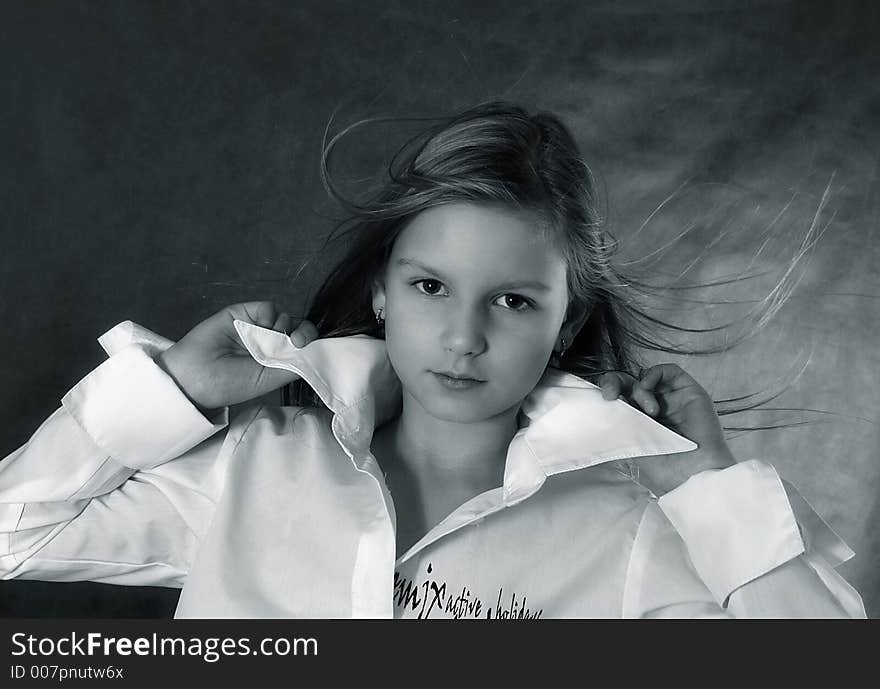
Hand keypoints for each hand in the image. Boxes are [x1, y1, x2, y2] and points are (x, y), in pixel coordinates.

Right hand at [155, 301, 318, 413]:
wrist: (198, 375)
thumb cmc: (231, 384)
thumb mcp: (269, 379)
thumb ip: (293, 364)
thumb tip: (315, 352)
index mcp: (277, 360)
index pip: (303, 347)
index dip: (311, 343)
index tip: (310, 348)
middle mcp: (269, 342)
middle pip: (298, 328)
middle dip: (305, 332)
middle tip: (297, 341)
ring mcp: (257, 327)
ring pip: (285, 317)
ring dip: (284, 326)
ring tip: (268, 341)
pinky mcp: (245, 313)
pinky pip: (268, 308)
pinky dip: (270, 315)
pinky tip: (261, 328)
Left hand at [598, 364, 735, 495]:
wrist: (693, 474)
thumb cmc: (664, 470)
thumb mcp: (628, 447)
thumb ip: (615, 427)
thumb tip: (599, 410)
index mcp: (639, 421)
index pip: (619, 397)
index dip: (609, 392)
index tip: (605, 399)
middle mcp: (654, 408)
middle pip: (628, 382)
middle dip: (615, 383)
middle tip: (611, 395)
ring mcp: (671, 400)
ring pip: (646, 377)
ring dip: (640, 389)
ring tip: (650, 412)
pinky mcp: (688, 392)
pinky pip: (668, 370)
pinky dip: (653, 375)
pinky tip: (649, 389)